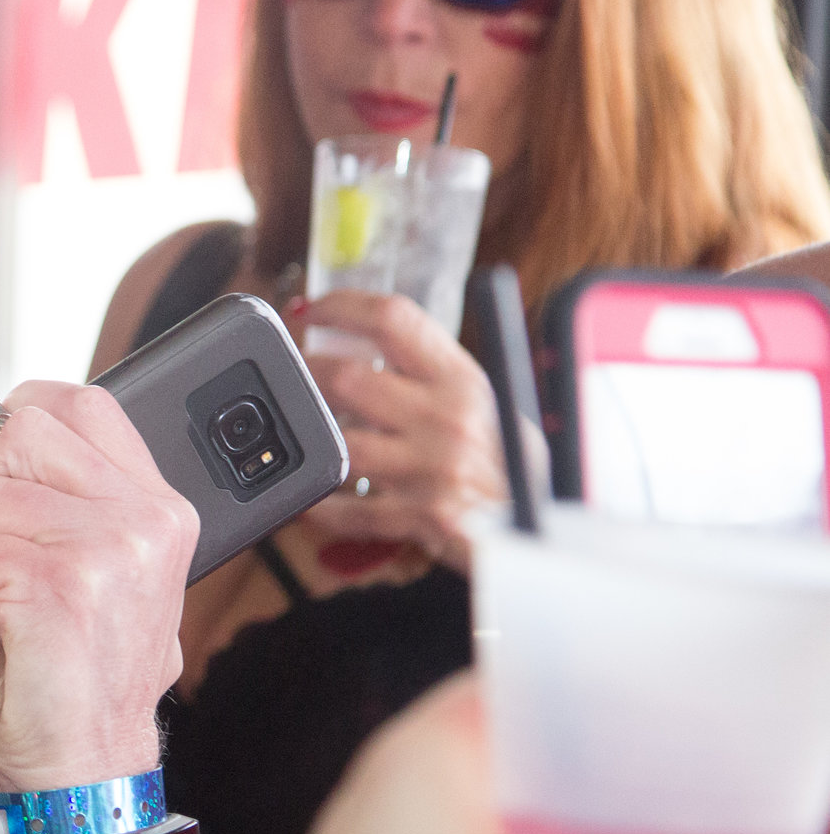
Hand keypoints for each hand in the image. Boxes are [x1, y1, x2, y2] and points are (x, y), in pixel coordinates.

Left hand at [0, 380, 194, 789]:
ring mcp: (106, 550)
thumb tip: (15, 439)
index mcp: (162, 509)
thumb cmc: (87, 676)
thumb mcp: (116, 574)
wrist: (89, 764)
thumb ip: (85, 501)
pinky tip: (9, 633)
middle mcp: (145, 521)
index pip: (83, 402)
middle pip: (23, 434)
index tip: (7, 460)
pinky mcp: (58, 586)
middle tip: (12, 556)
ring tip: (17, 605)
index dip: (26, 419)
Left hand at [293, 290, 505, 569]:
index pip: (394, 319)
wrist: (544, 527)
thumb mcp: (483, 402)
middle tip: (290, 374)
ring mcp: (432, 468)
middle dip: (305, 373)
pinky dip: (322, 505)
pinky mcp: (421, 516)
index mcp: (461, 378)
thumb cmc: (504, 461)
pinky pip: (349, 510)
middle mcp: (447, 417)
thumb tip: (365, 342)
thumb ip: (430, 374)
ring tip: (300, 431)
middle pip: (348, 378)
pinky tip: (313, 499)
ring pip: (339, 442)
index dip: (342, 306)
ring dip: (309, 436)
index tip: (309, 309)